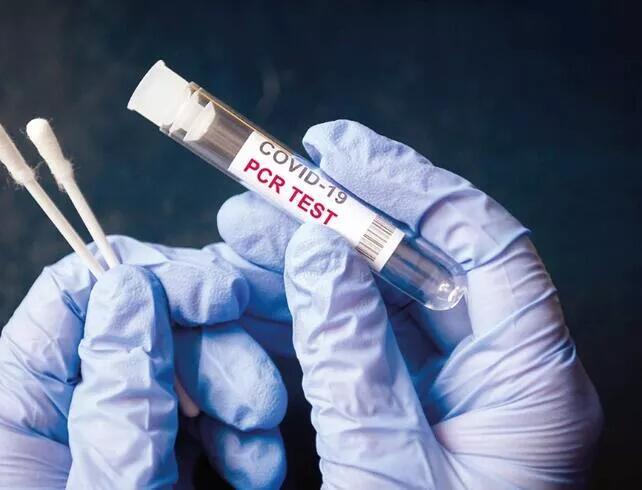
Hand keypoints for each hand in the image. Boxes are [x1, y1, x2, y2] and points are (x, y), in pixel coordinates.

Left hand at [0, 237, 286, 488]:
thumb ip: (120, 397)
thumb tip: (130, 292)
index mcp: (24, 411)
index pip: (71, 296)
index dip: (147, 278)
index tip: (219, 293)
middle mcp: (70, 405)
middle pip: (141, 320)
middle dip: (212, 348)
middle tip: (259, 396)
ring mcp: (120, 422)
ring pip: (185, 359)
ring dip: (237, 391)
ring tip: (262, 446)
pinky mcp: (162, 447)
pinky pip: (206, 406)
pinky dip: (242, 426)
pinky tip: (259, 462)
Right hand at [215, 120, 602, 487]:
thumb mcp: (389, 475)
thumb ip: (354, 363)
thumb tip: (321, 257)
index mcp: (531, 385)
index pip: (480, 241)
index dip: (405, 183)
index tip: (334, 151)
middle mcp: (499, 374)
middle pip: (421, 261)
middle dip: (334, 220)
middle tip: (260, 194)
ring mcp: (453, 390)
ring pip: (380, 297)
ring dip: (308, 263)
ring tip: (238, 234)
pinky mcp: (412, 409)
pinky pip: (359, 340)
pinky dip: (306, 314)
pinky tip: (259, 295)